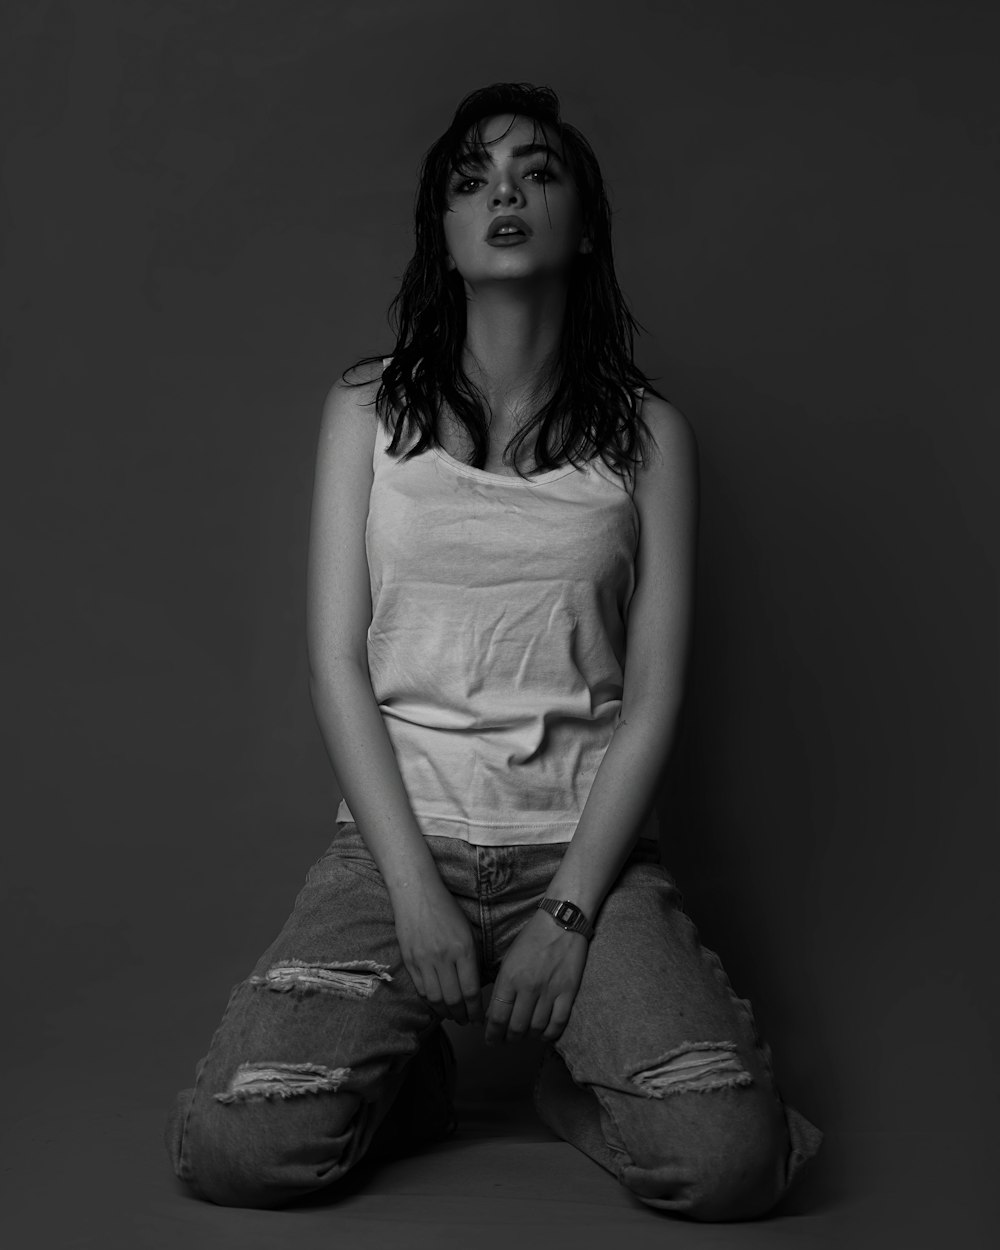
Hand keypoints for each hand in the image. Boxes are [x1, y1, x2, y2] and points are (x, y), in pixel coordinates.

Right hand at [393, 882, 483, 1026]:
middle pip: (454, 999)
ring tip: (453, 1016)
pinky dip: (430, 1002)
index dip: (476, 1009)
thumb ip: (472, 957)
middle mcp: (443, 957)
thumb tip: (476, 985)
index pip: (471, 990)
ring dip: (446, 1013)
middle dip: (463, 1015)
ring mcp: (424, 960)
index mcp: (463, 949)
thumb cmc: (446, 908)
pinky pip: (420, 989)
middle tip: (467, 1021)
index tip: (480, 1017)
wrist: (416, 892)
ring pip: (436, 998)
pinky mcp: (409, 960)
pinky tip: (437, 1004)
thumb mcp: (468, 930)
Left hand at [485, 909, 587, 1045]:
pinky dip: (549, 1034)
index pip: (497, 1017)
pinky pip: (558, 1023)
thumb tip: (493, 1013)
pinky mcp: (568, 992)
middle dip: (508, 1039)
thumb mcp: (508, 959)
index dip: (492, 1034)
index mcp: (509, 977)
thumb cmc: (532, 938)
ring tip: (525, 1035)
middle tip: (506, 1040)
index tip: (491, 1040)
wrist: (561, 921)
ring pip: (536, 1028)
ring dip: (528, 1037)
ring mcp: (549, 991)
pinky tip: (543, 1033)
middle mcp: (528, 987)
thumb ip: (501, 986)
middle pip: (516, 1027)